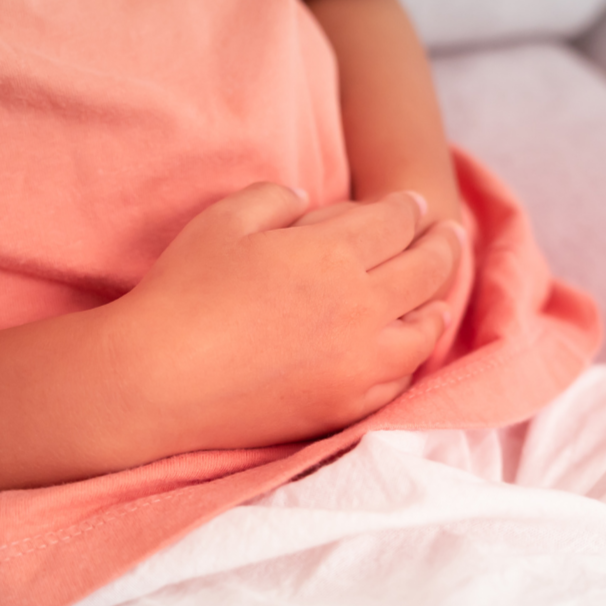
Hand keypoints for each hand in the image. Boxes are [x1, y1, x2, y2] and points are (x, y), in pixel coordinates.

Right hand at [104, 183, 465, 454]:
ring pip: (424, 329)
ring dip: (436, 302)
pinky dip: (410, 355)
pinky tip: (404, 346)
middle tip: (448, 235)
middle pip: (425, 270)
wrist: (158, 380)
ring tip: (437, 291)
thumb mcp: (224, 219)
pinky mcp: (345, 406)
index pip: (395, 222)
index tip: (412, 205)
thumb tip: (308, 202)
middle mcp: (360, 307)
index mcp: (333, 253)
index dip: (407, 208)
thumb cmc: (183, 292)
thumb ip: (275, 199)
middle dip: (442, 246)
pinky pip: (399, 379)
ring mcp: (358, 363)